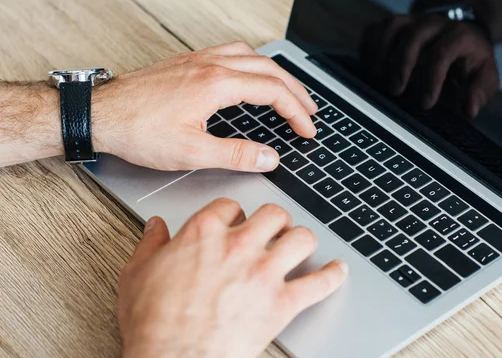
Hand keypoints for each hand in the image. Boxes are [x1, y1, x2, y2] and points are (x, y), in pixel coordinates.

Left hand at [92, 42, 317, 170]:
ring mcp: (198, 60)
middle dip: (295, 90)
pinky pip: (230, 52)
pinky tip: (249, 75)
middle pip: (268, 69)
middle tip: (310, 110)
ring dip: (275, 72)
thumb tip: (269, 158)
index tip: (307, 130)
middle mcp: (211, 65)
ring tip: (289, 90)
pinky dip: (252, 63)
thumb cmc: (138, 131)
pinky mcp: (187, 63)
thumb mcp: (191, 153)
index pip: (273, 92)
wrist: (100, 114)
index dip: (296, 112)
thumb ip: (236, 155)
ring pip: (251, 55)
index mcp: (217, 84)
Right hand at [118, 199, 347, 357]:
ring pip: (301, 238)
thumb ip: (150, 243)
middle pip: (273, 214)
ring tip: (300, 243)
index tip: (236, 220)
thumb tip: (156, 227)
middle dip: (274, 220)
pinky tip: (337, 270)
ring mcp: (264, 273)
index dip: (235, 212)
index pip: (231, 206)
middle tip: (273, 228)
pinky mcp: (282, 304)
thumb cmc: (154, 322)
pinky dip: (333, 275)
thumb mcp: (137, 273)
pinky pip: (319, 284)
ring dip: (302, 239)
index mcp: (204, 234)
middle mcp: (239, 247)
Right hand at [360, 14, 498, 117]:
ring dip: (380, 52)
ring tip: (376, 78)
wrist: (460, 27)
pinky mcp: (394, 23)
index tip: (425, 103)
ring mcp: (412, 20)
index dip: (432, 79)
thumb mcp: (484, 74)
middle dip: (401, 65)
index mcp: (459, 35)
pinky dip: (368, 47)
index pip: (442, 53)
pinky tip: (368, 68)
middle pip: (414, 36)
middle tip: (395, 91)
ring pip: (392, 26)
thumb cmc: (469, 58)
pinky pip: (376, 28)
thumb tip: (470, 110)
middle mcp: (434, 23)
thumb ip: (479, 91)